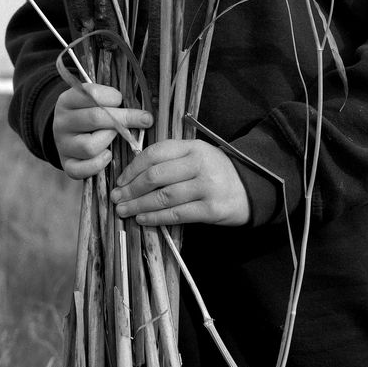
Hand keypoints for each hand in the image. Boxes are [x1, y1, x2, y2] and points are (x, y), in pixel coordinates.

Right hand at [53, 83, 152, 179]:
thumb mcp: (94, 99)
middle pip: (95, 118)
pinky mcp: (67, 164)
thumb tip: (142, 110)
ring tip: (115, 135)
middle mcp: (62, 122)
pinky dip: (99, 164)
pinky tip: (108, 155)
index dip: (113, 97)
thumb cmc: (89, 112)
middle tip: (145, 119)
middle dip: (125, 118)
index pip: (91, 94)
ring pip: (90, 146)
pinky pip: (82, 169)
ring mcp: (63, 145)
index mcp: (67, 100)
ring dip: (109, 140)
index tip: (123, 99)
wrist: (69, 132)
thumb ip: (111, 99)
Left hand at [110, 139, 249, 226]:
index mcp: (193, 146)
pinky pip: (177, 214)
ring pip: (163, 197)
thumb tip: (134, 172)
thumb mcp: (197, 155)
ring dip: (138, 205)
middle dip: (131, 188)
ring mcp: (206, 187)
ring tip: (124, 210)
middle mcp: (199, 163)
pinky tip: (142, 219)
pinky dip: (156, 218)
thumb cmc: (216, 171)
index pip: (155, 153)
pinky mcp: (211, 209)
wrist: (251, 188)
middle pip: (156, 176)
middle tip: (116, 198)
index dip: (133, 167)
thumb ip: (171, 159)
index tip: (120, 179)